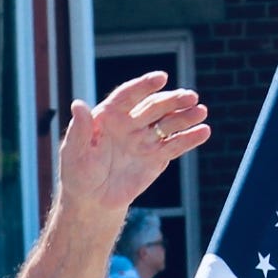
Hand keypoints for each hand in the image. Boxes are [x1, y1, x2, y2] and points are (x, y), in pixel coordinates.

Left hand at [58, 70, 208, 214]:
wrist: (93, 199)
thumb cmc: (79, 172)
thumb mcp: (74, 152)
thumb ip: (80, 129)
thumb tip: (77, 104)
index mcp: (110, 115)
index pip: (128, 95)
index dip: (144, 86)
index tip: (161, 78)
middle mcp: (131, 122)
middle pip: (154, 107)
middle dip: (172, 101)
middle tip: (190, 97)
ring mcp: (146, 139)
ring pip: (168, 124)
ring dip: (185, 117)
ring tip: (201, 112)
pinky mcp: (157, 157)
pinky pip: (175, 145)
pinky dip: (189, 139)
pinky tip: (204, 131)